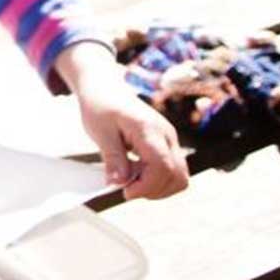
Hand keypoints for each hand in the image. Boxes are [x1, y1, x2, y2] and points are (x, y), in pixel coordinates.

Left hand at [60, 43, 188, 199]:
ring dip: (158, 188)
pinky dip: (158, 180)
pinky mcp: (167, 144)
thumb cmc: (100, 104)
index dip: (146, 186)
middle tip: (127, 188)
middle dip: (153, 190)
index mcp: (149, 129)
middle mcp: (166, 135)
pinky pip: (173, 170)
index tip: (125, 192)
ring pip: (180, 177)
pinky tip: (137, 174)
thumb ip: (112, 158)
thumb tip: (119, 183)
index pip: (162, 166)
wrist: (105, 87)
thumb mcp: (100, 132)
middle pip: (177, 176)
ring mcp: (170, 139)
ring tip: (131, 181)